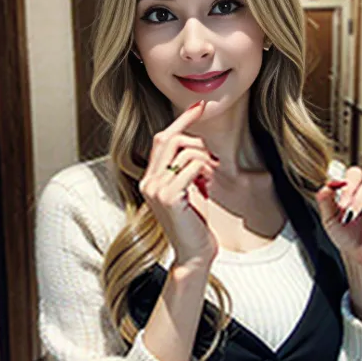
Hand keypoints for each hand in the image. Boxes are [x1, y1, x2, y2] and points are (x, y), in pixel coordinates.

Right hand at [139, 100, 219, 268]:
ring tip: (211, 178)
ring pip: (184, 150)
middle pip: (170, 139)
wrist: (193, 254)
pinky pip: (191, 166)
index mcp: (150, 178)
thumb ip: (186, 168)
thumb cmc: (195, 223)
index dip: (181, 120)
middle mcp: (148, 181)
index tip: (199, 107)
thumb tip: (198, 144)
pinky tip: (209, 185)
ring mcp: (156, 188)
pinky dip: (205, 171)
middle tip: (213, 161)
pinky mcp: (168, 196)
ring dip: (205, 160)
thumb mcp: (189, 190)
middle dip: (197, 143)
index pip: (162, 138)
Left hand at [315, 167, 361, 272]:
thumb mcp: (329, 221)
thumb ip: (325, 202)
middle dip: (359, 192)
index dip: (347, 182)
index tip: (339, 194)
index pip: (354, 175)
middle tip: (349, 209)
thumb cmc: (346, 238)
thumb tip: (326, 186)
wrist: (359, 257)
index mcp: (355, 191)